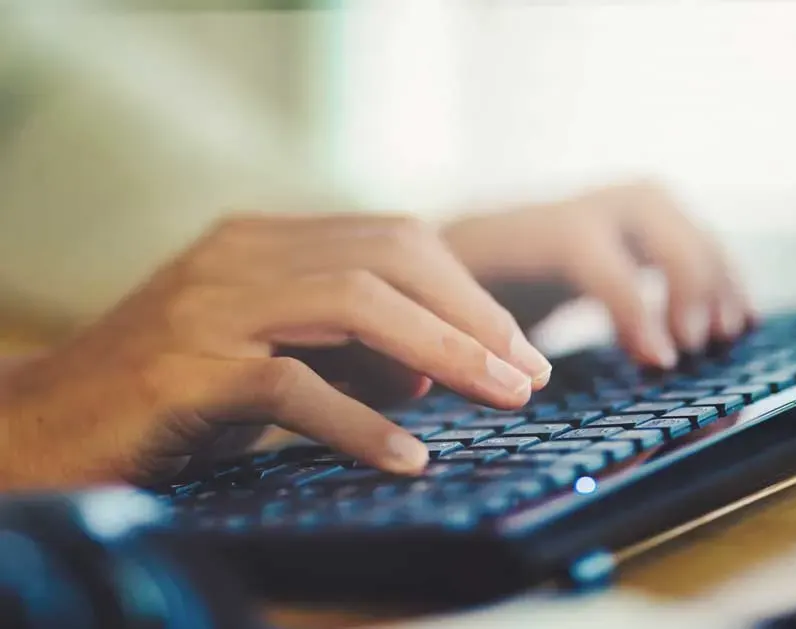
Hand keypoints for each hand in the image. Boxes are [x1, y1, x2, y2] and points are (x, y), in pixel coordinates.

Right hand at [0, 214, 550, 488]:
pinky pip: (294, 386)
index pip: (393, 240)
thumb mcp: (270, 357)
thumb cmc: (167, 396)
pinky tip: (407, 456)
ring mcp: (210, 306)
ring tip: (501, 397)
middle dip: (473, 316)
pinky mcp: (185, 370)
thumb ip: (348, 350)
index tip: (517, 347)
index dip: (466, 292)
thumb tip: (436, 364)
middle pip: (390, 258)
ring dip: (444, 353)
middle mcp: (239, 255)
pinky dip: (361, 422)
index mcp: (264, 240)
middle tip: (529, 372)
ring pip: (356, 305)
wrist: (41, 427)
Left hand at [444, 180, 754, 367]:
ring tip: (728, 333)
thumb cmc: (434, 303)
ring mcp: (595, 211)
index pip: (586, 249)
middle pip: (647, 206)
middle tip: (698, 343)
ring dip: (712, 270)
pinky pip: (681, 234)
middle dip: (686, 273)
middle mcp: (563, 207)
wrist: (439, 259)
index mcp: (514, 234)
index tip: (660, 362)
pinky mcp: (618, 231)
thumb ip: (464, 348)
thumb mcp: (438, 324)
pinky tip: (734, 317)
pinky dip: (715, 271)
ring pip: (670, 214)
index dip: (631, 303)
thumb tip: (503, 390)